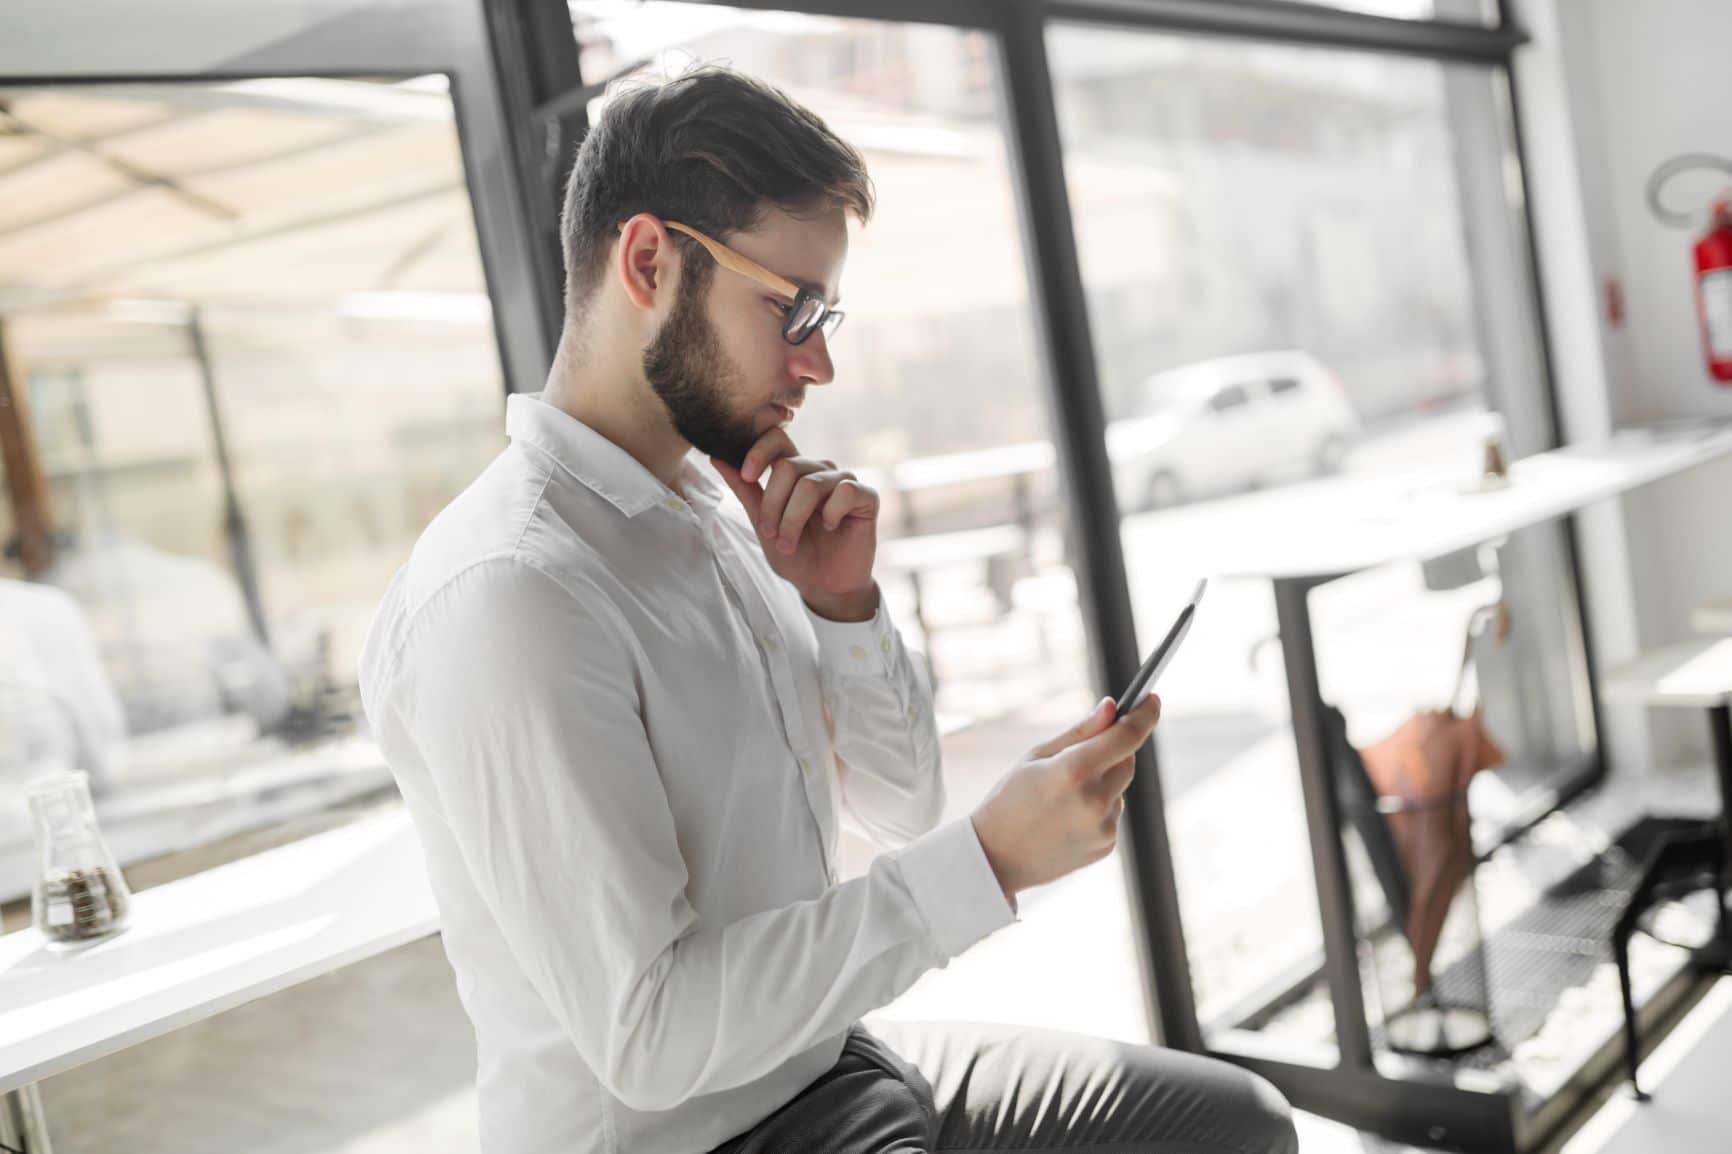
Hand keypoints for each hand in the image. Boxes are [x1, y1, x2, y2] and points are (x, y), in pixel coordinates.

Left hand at [711, 428, 879, 618]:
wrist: (824, 588)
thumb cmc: (796, 556)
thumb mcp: (763, 523)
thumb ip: (745, 490)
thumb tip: (717, 458)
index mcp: (795, 472)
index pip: (778, 439)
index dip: (759, 451)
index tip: (747, 476)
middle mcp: (820, 471)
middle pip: (789, 466)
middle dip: (773, 504)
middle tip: (771, 534)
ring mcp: (844, 482)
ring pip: (811, 484)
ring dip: (793, 519)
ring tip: (789, 544)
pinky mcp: (867, 497)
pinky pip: (845, 491)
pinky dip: (831, 513)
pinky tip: (829, 528)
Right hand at [970, 691, 1161, 905]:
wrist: (995, 858)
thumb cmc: (1008, 799)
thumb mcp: (1036, 756)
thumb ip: (1080, 732)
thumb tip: (1112, 707)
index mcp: (1074, 771)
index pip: (1127, 736)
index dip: (1145, 715)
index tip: (1152, 700)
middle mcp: (1095, 801)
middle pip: (1127, 761)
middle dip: (1114, 750)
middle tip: (1086, 751)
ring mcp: (1103, 827)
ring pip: (1119, 789)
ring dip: (1103, 781)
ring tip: (1063, 795)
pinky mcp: (1105, 846)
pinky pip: (1112, 814)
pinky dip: (1098, 807)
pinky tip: (1066, 817)